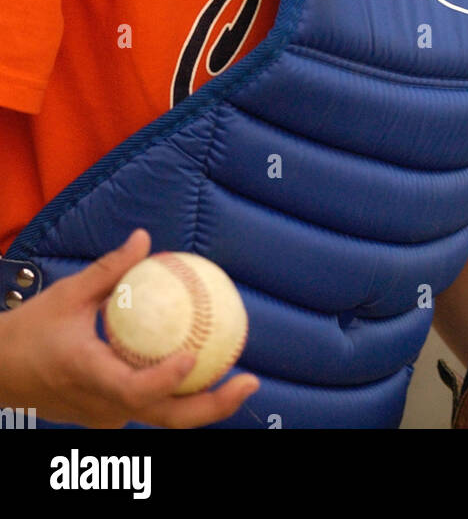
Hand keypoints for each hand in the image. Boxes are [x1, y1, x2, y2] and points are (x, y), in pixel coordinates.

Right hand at [0, 228, 259, 428]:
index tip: (192, 355)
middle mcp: (104, 405)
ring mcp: (107, 416)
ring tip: (238, 374)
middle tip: (249, 379)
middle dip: (213, 406)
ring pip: (162, 415)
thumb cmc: (30, 332)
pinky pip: (150, 406)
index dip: (167, 379)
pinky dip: (177, 391)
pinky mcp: (108, 415)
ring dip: (202, 400)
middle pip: (166, 417)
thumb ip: (109, 270)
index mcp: (90, 376)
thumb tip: (144, 238)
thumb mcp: (67, 295)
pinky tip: (201, 363)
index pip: (135, 389)